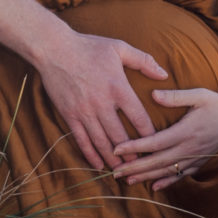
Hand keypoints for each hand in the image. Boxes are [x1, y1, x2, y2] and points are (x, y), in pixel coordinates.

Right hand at [34, 29, 169, 172]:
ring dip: (113, 159)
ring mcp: (84, 112)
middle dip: (132, 154)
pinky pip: (81, 140)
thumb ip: (144, 61)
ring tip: (123, 170)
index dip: (149, 134)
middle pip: (120, 136)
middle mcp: (102, 103)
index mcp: (118, 88)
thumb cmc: (89, 47)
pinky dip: (91, 154)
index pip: (138, 117)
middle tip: (141, 165)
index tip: (157, 143)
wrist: (54, 49)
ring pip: (102, 142)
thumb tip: (164, 75)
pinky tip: (98, 164)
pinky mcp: (70, 115)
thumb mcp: (119, 48)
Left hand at [111, 86, 217, 188]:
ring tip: (127, 180)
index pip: (154, 143)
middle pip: (156, 161)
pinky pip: (181, 176)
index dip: (134, 147)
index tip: (116, 150)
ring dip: (145, 176)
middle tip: (113, 172)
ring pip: (166, 171)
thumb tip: (153, 95)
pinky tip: (154, 187)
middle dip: (134, 167)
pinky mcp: (200, 162)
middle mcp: (189, 148)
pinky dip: (167, 182)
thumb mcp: (201, 95)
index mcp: (186, 131)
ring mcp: (195, 158)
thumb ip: (176, 96)